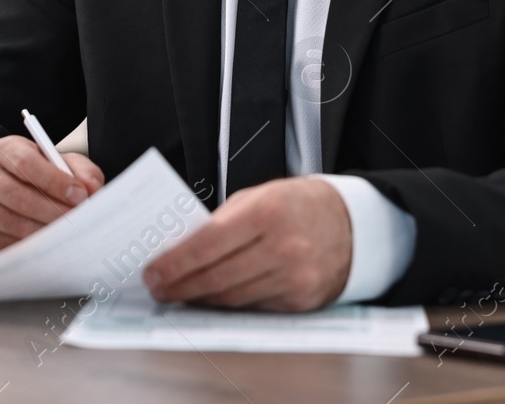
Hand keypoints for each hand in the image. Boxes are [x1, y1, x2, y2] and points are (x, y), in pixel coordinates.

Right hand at [0, 136, 103, 253]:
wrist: (9, 191)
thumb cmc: (40, 175)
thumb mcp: (62, 163)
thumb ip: (81, 171)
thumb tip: (92, 189)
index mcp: (6, 151)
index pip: (25, 163)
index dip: (55, 180)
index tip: (80, 194)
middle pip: (19, 196)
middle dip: (55, 210)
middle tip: (80, 219)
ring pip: (16, 224)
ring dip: (48, 231)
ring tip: (70, 232)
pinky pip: (11, 245)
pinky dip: (36, 247)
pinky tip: (52, 243)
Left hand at [142, 177, 350, 311]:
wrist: (351, 222)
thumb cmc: (297, 205)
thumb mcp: (259, 196)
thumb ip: (221, 221)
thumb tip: (179, 250)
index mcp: (268, 212)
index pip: (208, 244)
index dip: (175, 263)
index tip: (152, 272)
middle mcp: (284, 247)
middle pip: (217, 278)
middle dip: (180, 287)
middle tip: (158, 289)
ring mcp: (295, 277)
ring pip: (233, 298)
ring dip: (200, 299)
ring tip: (179, 294)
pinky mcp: (302, 301)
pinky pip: (254, 308)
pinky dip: (229, 305)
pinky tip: (212, 299)